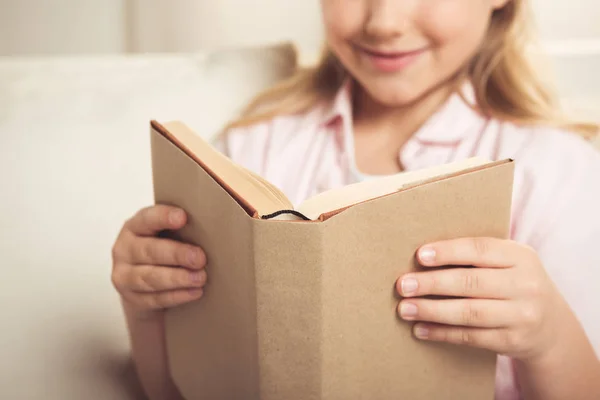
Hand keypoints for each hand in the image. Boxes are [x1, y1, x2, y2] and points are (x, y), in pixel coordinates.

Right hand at [111, 205, 206, 316]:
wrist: (143, 281)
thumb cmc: (161, 248)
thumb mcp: (167, 233)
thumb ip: (182, 228)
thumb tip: (216, 225)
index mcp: (134, 227)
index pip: (146, 219)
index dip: (163, 217)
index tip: (182, 217)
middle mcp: (125, 249)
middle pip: (149, 251)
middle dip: (177, 255)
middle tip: (200, 258)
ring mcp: (124, 275)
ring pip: (150, 278)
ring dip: (178, 278)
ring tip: (200, 278)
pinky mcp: (132, 298)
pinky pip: (155, 299)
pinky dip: (177, 296)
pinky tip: (194, 292)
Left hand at [396, 237, 570, 360]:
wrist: (550, 326)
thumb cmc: (513, 283)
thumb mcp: (509, 262)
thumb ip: (476, 256)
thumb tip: (422, 255)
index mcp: (521, 256)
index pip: (480, 249)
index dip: (448, 252)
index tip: (420, 256)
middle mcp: (526, 285)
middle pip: (471, 282)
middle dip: (432, 283)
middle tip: (403, 285)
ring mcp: (522, 315)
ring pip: (469, 312)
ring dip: (432, 310)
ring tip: (405, 308)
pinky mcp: (513, 340)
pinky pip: (471, 336)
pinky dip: (442, 333)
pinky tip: (420, 329)